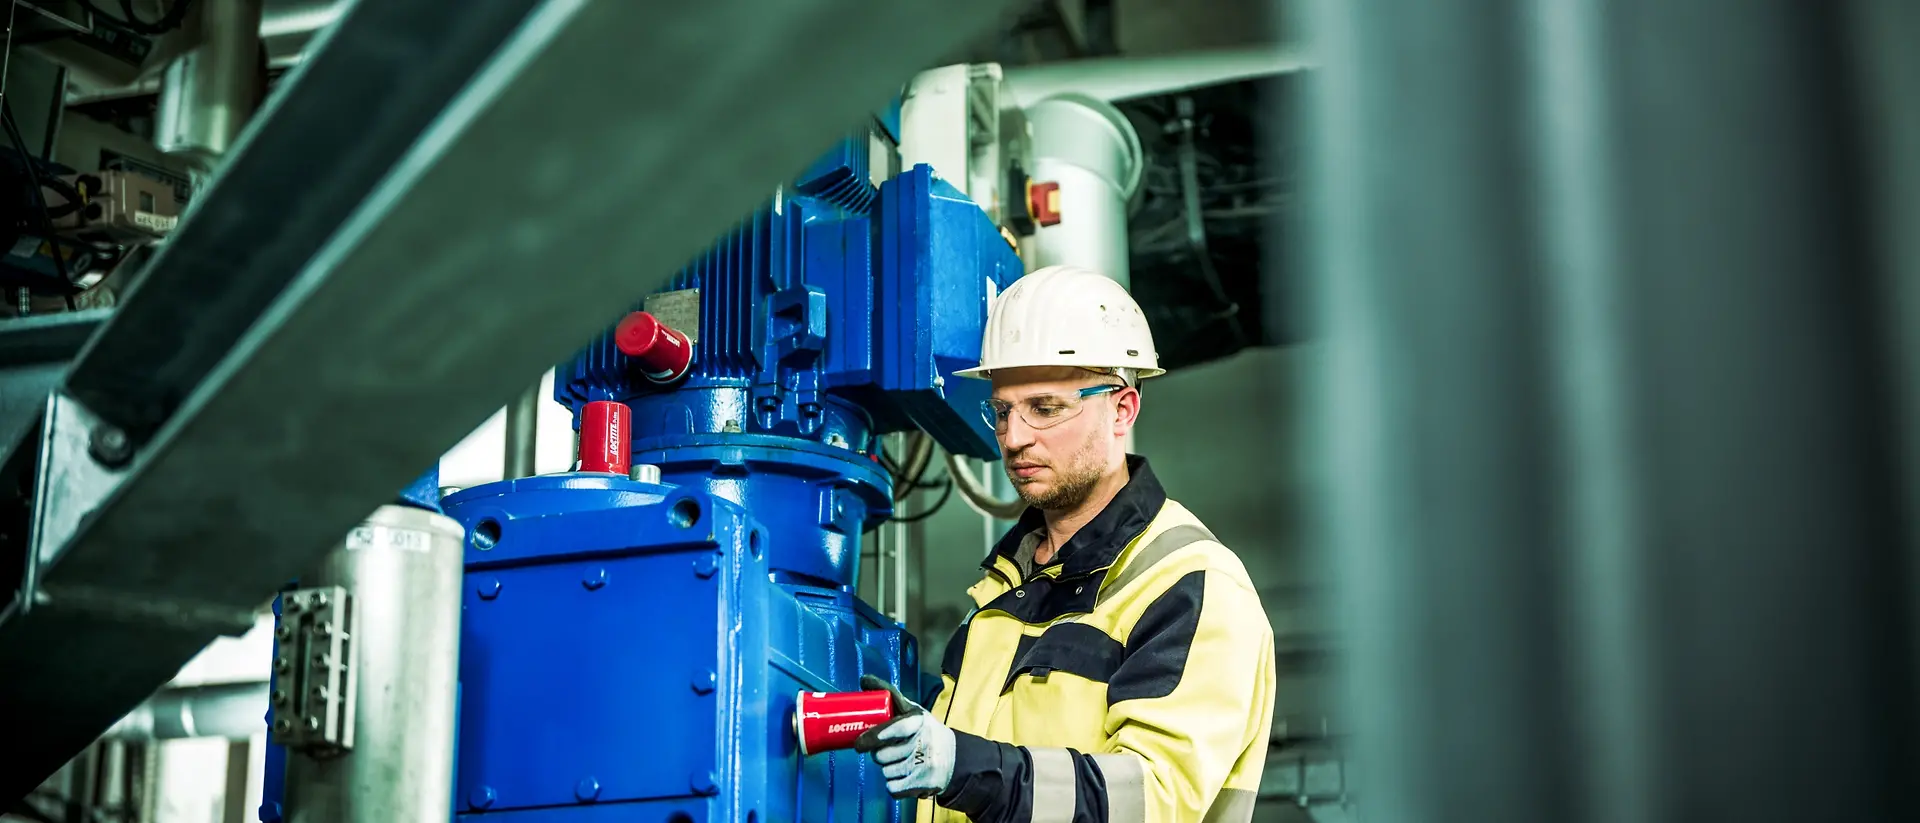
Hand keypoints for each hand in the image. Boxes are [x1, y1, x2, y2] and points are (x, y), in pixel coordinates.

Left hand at [853, 674, 954, 799]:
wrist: (954, 757)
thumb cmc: (924, 730)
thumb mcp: (912, 710)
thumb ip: (889, 695)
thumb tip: (864, 679)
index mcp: (919, 720)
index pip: (894, 728)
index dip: (874, 737)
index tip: (859, 744)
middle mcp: (924, 741)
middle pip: (882, 755)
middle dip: (878, 754)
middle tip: (887, 749)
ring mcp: (925, 764)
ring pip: (886, 772)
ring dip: (887, 768)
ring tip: (900, 761)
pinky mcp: (925, 784)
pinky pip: (893, 788)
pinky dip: (894, 784)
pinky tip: (904, 775)